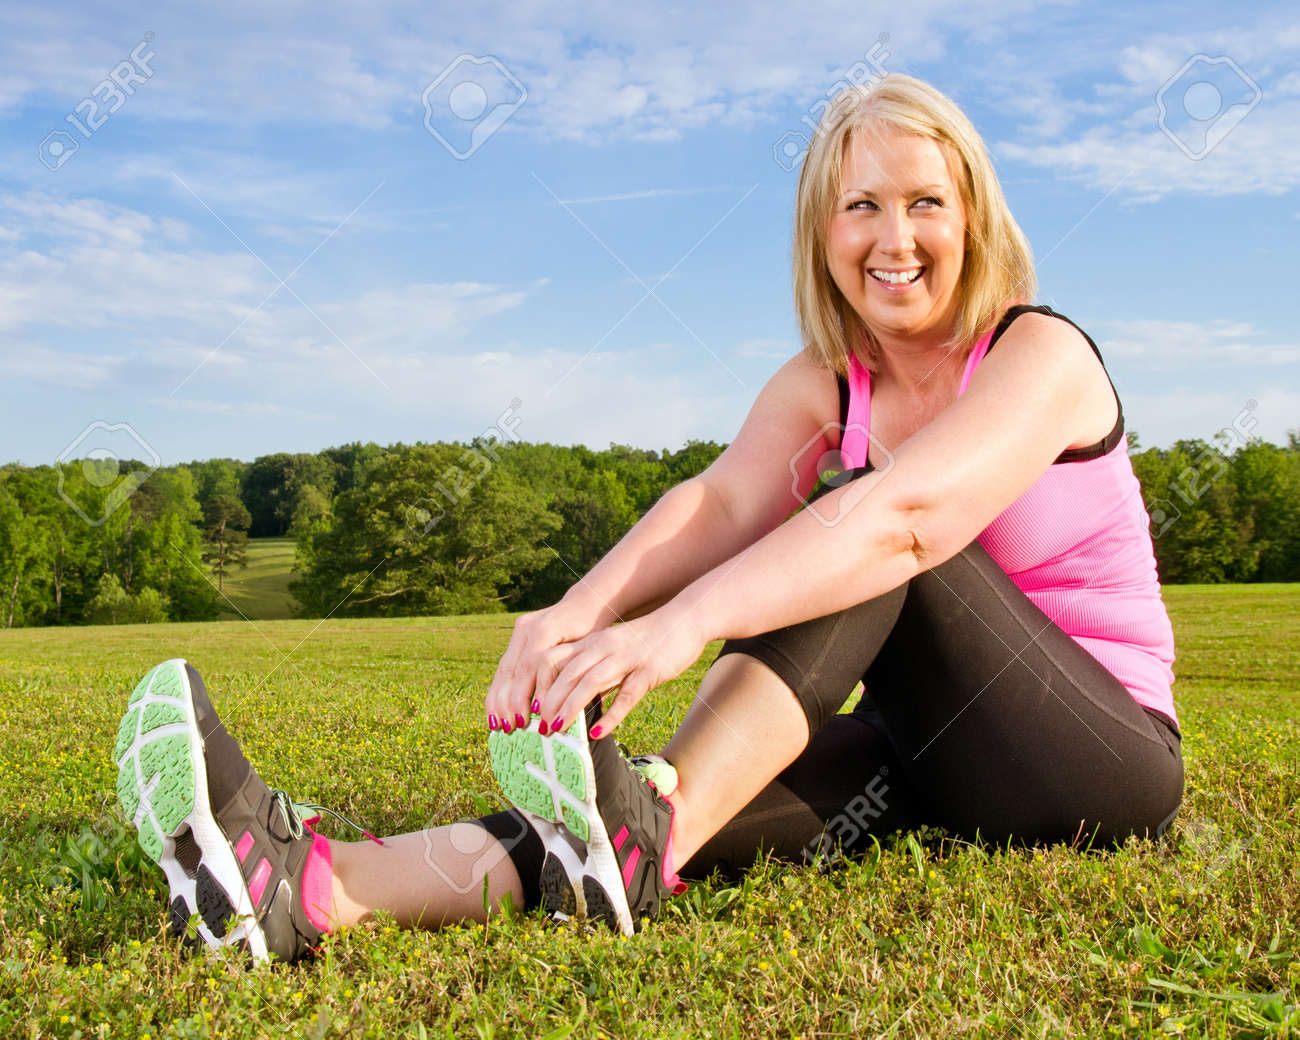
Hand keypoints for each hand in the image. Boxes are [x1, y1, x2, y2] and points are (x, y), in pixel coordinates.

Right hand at [484, 599, 607, 732]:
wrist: (587, 605)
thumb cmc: (594, 635)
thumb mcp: (588, 652)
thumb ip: (574, 674)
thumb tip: (563, 710)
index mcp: (547, 629)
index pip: (532, 666)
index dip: (527, 694)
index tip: (527, 720)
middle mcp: (528, 628)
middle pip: (513, 669)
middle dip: (509, 702)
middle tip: (510, 729)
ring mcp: (519, 631)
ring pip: (503, 670)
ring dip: (498, 700)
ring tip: (498, 726)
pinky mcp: (516, 637)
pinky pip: (504, 668)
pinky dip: (499, 691)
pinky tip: (496, 712)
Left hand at [531, 604, 708, 739]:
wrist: (684, 620)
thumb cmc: (647, 640)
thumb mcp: (612, 651)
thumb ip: (593, 671)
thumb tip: (572, 702)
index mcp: (591, 643)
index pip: (551, 659)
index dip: (535, 684)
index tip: (525, 708)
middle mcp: (603, 648)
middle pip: (566, 673)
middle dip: (547, 701)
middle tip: (536, 728)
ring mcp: (626, 658)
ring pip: (590, 681)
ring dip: (569, 707)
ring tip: (556, 730)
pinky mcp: (648, 671)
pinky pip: (626, 694)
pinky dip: (610, 715)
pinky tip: (597, 733)